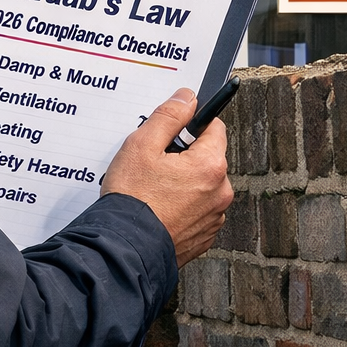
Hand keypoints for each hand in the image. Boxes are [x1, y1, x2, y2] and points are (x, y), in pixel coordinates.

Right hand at [100, 88, 233, 267]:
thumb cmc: (132, 200)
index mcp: (210, 166)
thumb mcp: (142, 145)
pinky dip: (183, 206)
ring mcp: (213, 218)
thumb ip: (169, 116)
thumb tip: (187, 98)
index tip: (175, 130)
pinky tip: (159, 207)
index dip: (192, 124)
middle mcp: (220, 193)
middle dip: (186, 156)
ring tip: (154, 189)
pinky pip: (198, 210)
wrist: (126, 249)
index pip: (214, 127)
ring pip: (203, 185)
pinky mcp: (204, 236)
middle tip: (156, 164)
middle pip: (208, 158)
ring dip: (185, 182)